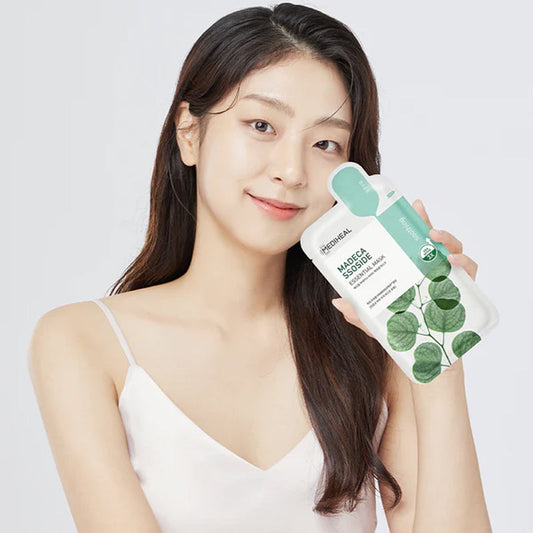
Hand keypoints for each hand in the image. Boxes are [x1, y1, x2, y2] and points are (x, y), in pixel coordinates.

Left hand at [331, 198, 478, 338]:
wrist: (425, 360)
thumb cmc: (402, 334)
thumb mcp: (375, 323)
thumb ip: (358, 313)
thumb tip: (337, 302)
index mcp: (412, 271)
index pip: (414, 242)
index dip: (414, 222)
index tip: (410, 205)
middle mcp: (432, 271)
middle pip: (435, 242)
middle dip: (430, 225)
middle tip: (421, 217)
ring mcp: (450, 280)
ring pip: (455, 251)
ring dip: (447, 240)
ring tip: (434, 239)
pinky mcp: (463, 293)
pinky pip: (469, 272)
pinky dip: (464, 263)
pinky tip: (452, 262)